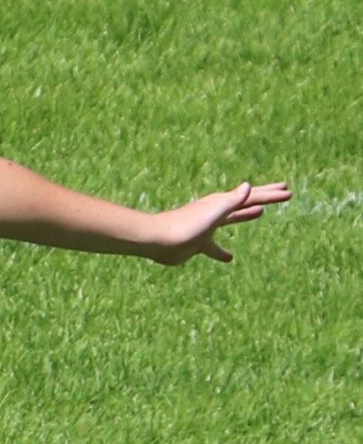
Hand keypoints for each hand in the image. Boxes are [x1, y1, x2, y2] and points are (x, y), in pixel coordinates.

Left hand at [144, 181, 289, 264]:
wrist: (156, 240)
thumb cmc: (184, 226)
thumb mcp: (212, 213)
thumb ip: (230, 201)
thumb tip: (248, 185)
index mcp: (220, 204)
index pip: (251, 196)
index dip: (270, 195)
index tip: (288, 192)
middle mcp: (215, 212)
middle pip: (245, 202)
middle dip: (264, 197)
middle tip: (282, 191)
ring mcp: (206, 227)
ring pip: (233, 220)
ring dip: (247, 215)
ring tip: (261, 212)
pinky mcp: (198, 244)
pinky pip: (215, 248)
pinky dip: (223, 252)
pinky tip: (229, 258)